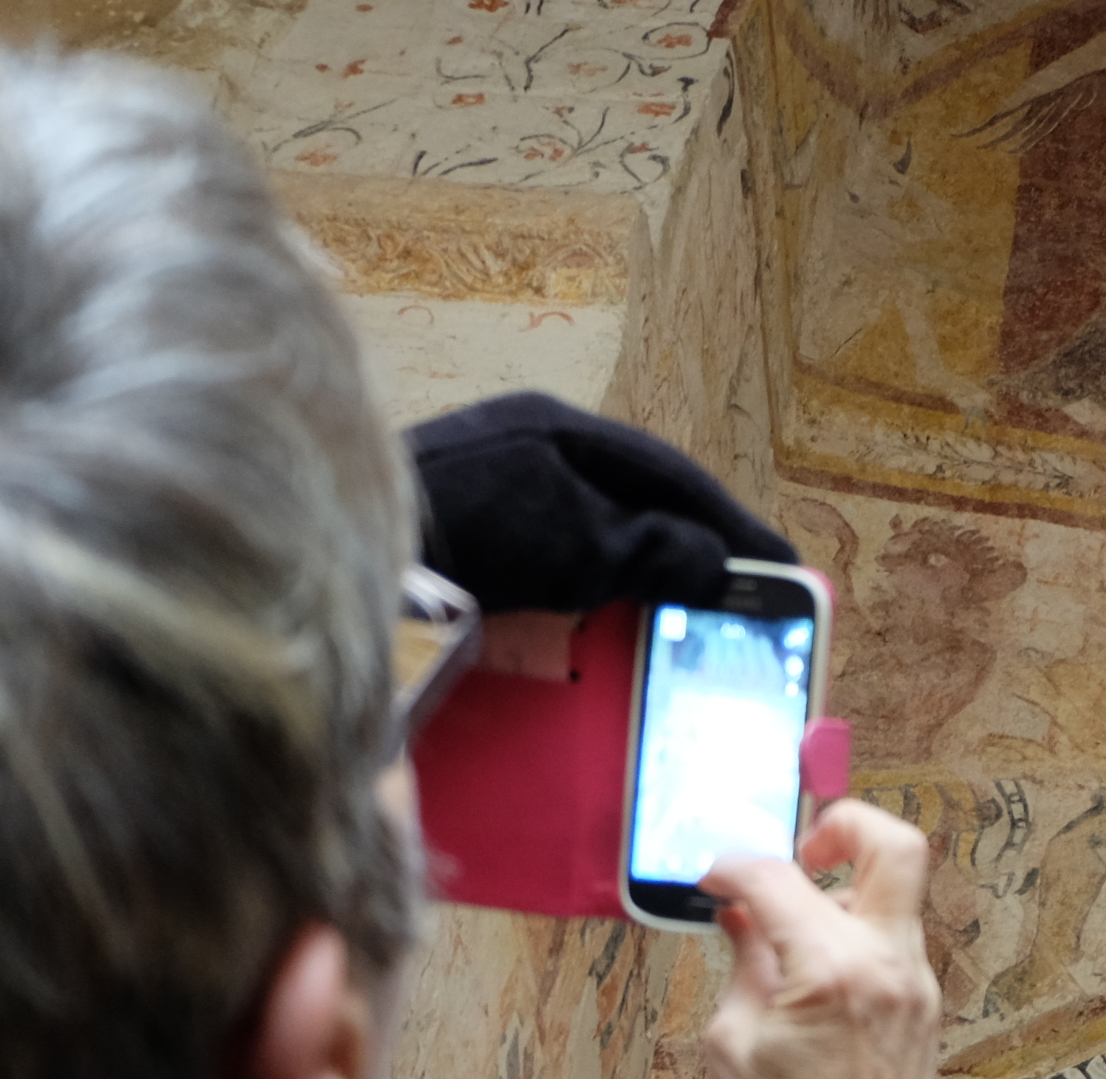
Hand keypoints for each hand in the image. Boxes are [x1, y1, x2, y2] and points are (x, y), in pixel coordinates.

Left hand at [404, 392, 795, 615]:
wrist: (327, 553)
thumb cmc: (461, 534)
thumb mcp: (577, 545)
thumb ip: (653, 548)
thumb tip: (715, 562)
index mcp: (556, 428)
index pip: (669, 474)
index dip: (729, 523)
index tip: (779, 566)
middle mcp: (518, 444)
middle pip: (626, 500)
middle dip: (683, 549)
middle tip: (733, 600)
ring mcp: (480, 484)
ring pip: (582, 531)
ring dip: (629, 575)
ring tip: (673, 620)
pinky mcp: (447, 529)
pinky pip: (537, 555)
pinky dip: (576, 588)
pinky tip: (589, 623)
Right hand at [700, 801, 962, 1078]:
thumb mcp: (733, 1042)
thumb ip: (744, 961)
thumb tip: (740, 913)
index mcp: (830, 969)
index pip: (777, 877)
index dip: (734, 866)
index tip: (713, 879)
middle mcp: (886, 962)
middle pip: (894, 844)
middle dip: (841, 826)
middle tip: (799, 854)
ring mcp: (916, 982)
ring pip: (895, 891)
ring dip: (844, 888)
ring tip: (791, 930)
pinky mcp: (925, 1004)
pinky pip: (894, 938)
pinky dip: (855, 931)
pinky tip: (812, 970)